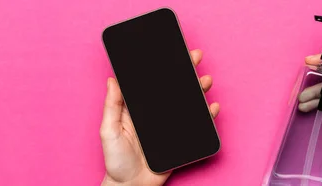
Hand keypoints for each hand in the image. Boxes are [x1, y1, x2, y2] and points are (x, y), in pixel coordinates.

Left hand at [100, 49, 219, 185]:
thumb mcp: (109, 131)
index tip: (171, 51)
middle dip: (185, 72)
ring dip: (197, 90)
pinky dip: (206, 116)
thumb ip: (111, 106)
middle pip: (172, 89)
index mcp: (137, 109)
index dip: (161, 67)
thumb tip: (112, 79)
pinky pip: (195, 126)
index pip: (151, 83)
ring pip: (186, 103)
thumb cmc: (115, 161)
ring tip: (206, 80)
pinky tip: (212, 108)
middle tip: (195, 57)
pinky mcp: (179, 141)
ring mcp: (168, 127)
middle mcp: (154, 115)